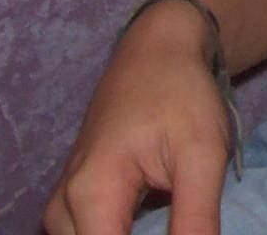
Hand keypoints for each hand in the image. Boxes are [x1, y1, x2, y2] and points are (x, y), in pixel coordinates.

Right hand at [43, 0, 235, 234]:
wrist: (158, 49)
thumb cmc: (182, 94)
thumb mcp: (203, 156)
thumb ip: (196, 222)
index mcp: (91, 195)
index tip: (183, 228)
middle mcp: (63, 206)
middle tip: (184, 221)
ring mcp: (63, 205)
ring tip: (171, 215)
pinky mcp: (73, 202)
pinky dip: (122, 234)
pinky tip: (157, 221)